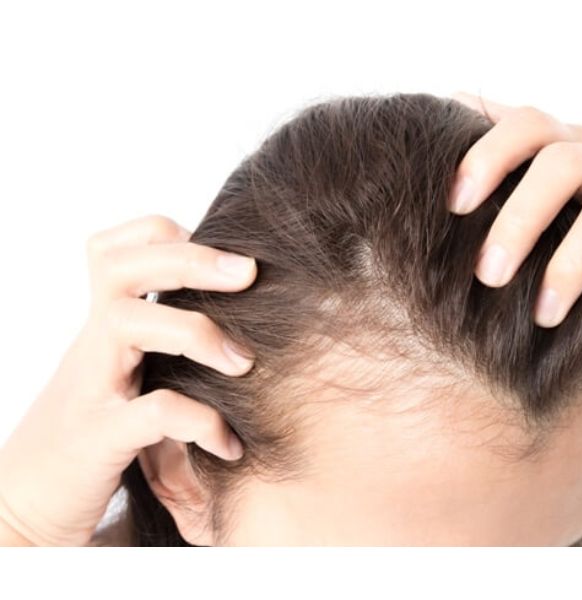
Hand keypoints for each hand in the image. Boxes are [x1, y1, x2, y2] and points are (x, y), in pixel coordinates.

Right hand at [0, 215, 257, 545]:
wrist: (29, 503)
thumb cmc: (95, 432)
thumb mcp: (125, 374)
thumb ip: (163, 340)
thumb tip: (241, 316)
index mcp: (105, 325)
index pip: (117, 249)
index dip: (169, 236)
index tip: (221, 260)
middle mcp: (94, 345)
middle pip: (121, 267)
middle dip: (191, 260)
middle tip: (248, 272)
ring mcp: (92, 387)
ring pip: (127, 322)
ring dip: (197, 332)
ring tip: (243, 362)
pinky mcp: (100, 438)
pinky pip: (153, 412)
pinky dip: (201, 422)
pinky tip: (227, 443)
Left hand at [449, 92, 581, 368]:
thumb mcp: (569, 161)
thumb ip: (514, 139)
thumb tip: (449, 101)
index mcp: (576, 146)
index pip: (530, 125)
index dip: (489, 155)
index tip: (454, 205)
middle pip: (564, 164)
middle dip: (519, 219)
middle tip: (486, 277)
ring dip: (572, 267)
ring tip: (543, 319)